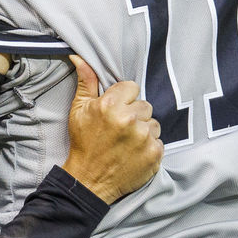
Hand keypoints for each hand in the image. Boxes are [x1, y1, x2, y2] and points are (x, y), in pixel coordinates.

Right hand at [60, 55, 162, 203]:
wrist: (89, 180)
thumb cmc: (83, 143)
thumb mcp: (79, 110)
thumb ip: (86, 82)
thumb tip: (80, 57)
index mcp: (110, 105)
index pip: (132, 87)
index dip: (124, 99)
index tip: (116, 111)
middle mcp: (129, 120)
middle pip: (145, 105)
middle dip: (134, 115)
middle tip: (120, 129)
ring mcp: (144, 138)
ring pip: (154, 123)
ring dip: (144, 130)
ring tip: (128, 141)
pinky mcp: (154, 154)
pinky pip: (159, 141)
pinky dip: (149, 147)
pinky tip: (134, 152)